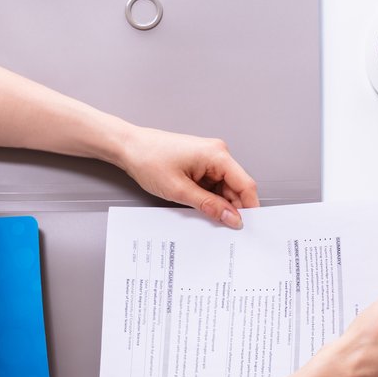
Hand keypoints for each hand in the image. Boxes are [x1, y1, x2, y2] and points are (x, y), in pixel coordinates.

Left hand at [121, 126, 259, 227]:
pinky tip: (200, 206)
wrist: (129, 147)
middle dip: (231, 208)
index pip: (245, 184)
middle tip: (224, 228)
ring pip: (225, 188)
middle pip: (236, 187)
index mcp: (217, 155)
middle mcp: (217, 153)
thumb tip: (233, 218)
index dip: (249, 207)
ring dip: (218, 203)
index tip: (247, 226)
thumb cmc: (149, 160)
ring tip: (205, 215)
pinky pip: (213, 184)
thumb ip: (210, 206)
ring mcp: (209, 158)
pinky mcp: (201, 163)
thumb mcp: (180, 190)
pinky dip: (209, 197)